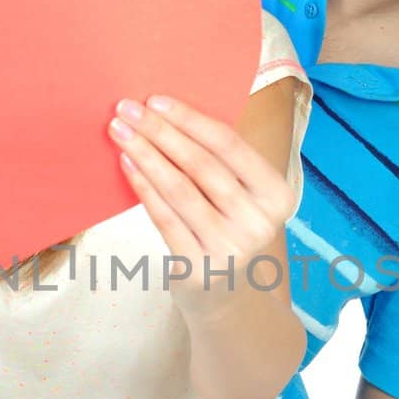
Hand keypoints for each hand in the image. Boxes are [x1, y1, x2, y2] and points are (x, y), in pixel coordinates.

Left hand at [106, 95, 294, 321]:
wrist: (230, 299)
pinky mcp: (199, 269)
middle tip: (127, 109)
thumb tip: (167, 116)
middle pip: (202, 165)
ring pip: (180, 190)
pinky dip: (143, 188)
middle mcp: (260, 223)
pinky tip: (127, 165)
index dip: (190, 120)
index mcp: (277, 196)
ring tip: (120, 133)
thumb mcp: (243, 199)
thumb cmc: (230, 231)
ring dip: (146, 156)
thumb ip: (221, 165)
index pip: (230, 146)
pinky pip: (165, 219)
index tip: (155, 100)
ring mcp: (231, 249)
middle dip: (160, 132)